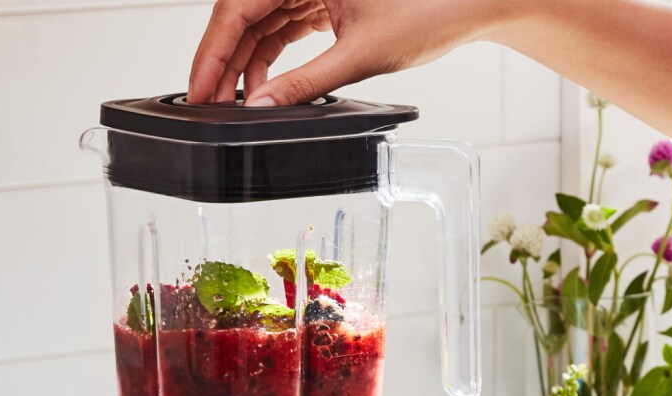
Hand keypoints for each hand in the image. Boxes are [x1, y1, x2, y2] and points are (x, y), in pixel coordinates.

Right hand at [185, 0, 516, 106]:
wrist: (474, 3)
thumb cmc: (431, 10)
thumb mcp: (361, 55)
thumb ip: (306, 85)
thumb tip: (261, 110)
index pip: (237, 7)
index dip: (210, 52)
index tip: (196, 90)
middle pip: (242, 14)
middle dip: (222, 61)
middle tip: (205, 105)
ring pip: (260, 22)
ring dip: (244, 62)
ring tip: (231, 104)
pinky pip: (283, 24)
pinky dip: (270, 56)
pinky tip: (263, 88)